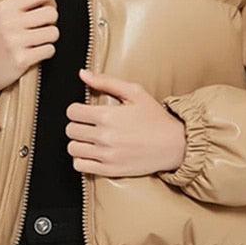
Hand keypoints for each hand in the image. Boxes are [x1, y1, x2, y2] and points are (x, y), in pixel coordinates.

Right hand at [0, 0, 58, 103]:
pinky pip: (49, 50)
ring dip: (49, 39)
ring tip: (37, 41)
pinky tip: (34, 53)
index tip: (46, 9)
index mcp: (4, 8)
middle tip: (42, 28)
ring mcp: (14, 41)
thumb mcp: (0, 16)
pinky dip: (46, 52)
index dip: (49, 2)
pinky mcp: (21, 59)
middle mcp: (9, 22)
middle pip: (51, 13)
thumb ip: (21, 4)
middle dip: (51, 22)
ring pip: (53, 33)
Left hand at [65, 68, 186, 177]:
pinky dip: (81, 159)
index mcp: (107, 116)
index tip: (84, 112)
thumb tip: (83, 74)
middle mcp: (104, 136)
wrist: (174, 144)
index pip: (72, 112)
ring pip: (72, 149)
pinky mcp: (110, 170)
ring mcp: (107, 155)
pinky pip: (80, 166)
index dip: (76, 110)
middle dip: (77, 125)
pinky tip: (92, 153)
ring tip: (90, 139)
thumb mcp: (135, 92)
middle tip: (88, 125)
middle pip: (70, 130)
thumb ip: (106, 81)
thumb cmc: (155, 117)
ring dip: (78, 142)